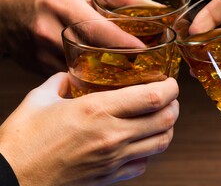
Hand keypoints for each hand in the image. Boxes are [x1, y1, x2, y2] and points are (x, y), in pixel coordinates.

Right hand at [0, 0, 157, 74]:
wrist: (9, 11)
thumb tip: (156, 8)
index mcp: (62, 4)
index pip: (98, 29)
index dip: (125, 43)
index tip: (147, 53)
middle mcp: (50, 31)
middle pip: (93, 56)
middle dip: (122, 67)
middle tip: (146, 73)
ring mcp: (44, 54)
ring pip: (83, 74)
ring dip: (108, 80)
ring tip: (132, 82)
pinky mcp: (43, 68)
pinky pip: (73, 80)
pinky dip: (92, 82)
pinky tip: (108, 83)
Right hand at [0, 73, 178, 184]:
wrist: (11, 180)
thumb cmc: (22, 140)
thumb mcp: (39, 99)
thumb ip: (58, 82)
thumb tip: (68, 76)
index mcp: (97, 110)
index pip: (152, 98)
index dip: (170, 88)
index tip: (171, 82)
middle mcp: (112, 136)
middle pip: (165, 120)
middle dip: (174, 107)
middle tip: (170, 98)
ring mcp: (113, 160)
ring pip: (160, 144)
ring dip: (166, 128)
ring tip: (160, 118)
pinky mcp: (109, 178)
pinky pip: (142, 165)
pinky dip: (148, 152)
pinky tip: (140, 143)